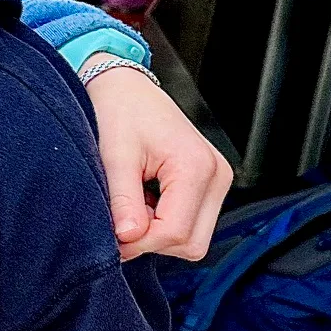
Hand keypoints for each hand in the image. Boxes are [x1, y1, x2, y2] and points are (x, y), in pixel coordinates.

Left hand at [87, 67, 230, 260]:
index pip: (176, 232)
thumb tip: (128, 238)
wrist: (126, 87)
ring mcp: (217, 180)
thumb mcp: (114, 156)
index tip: (113, 237)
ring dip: (158, 233)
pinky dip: (165, 222)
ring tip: (132, 204)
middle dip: (152, 241)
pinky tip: (144, 200)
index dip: (140, 243)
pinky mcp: (210, 183)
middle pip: (192, 243)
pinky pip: (192, 222)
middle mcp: (217, 175)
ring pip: (194, 238)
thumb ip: (123, 201)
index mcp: (197, 166)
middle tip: (120, 222)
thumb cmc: (121, 111)